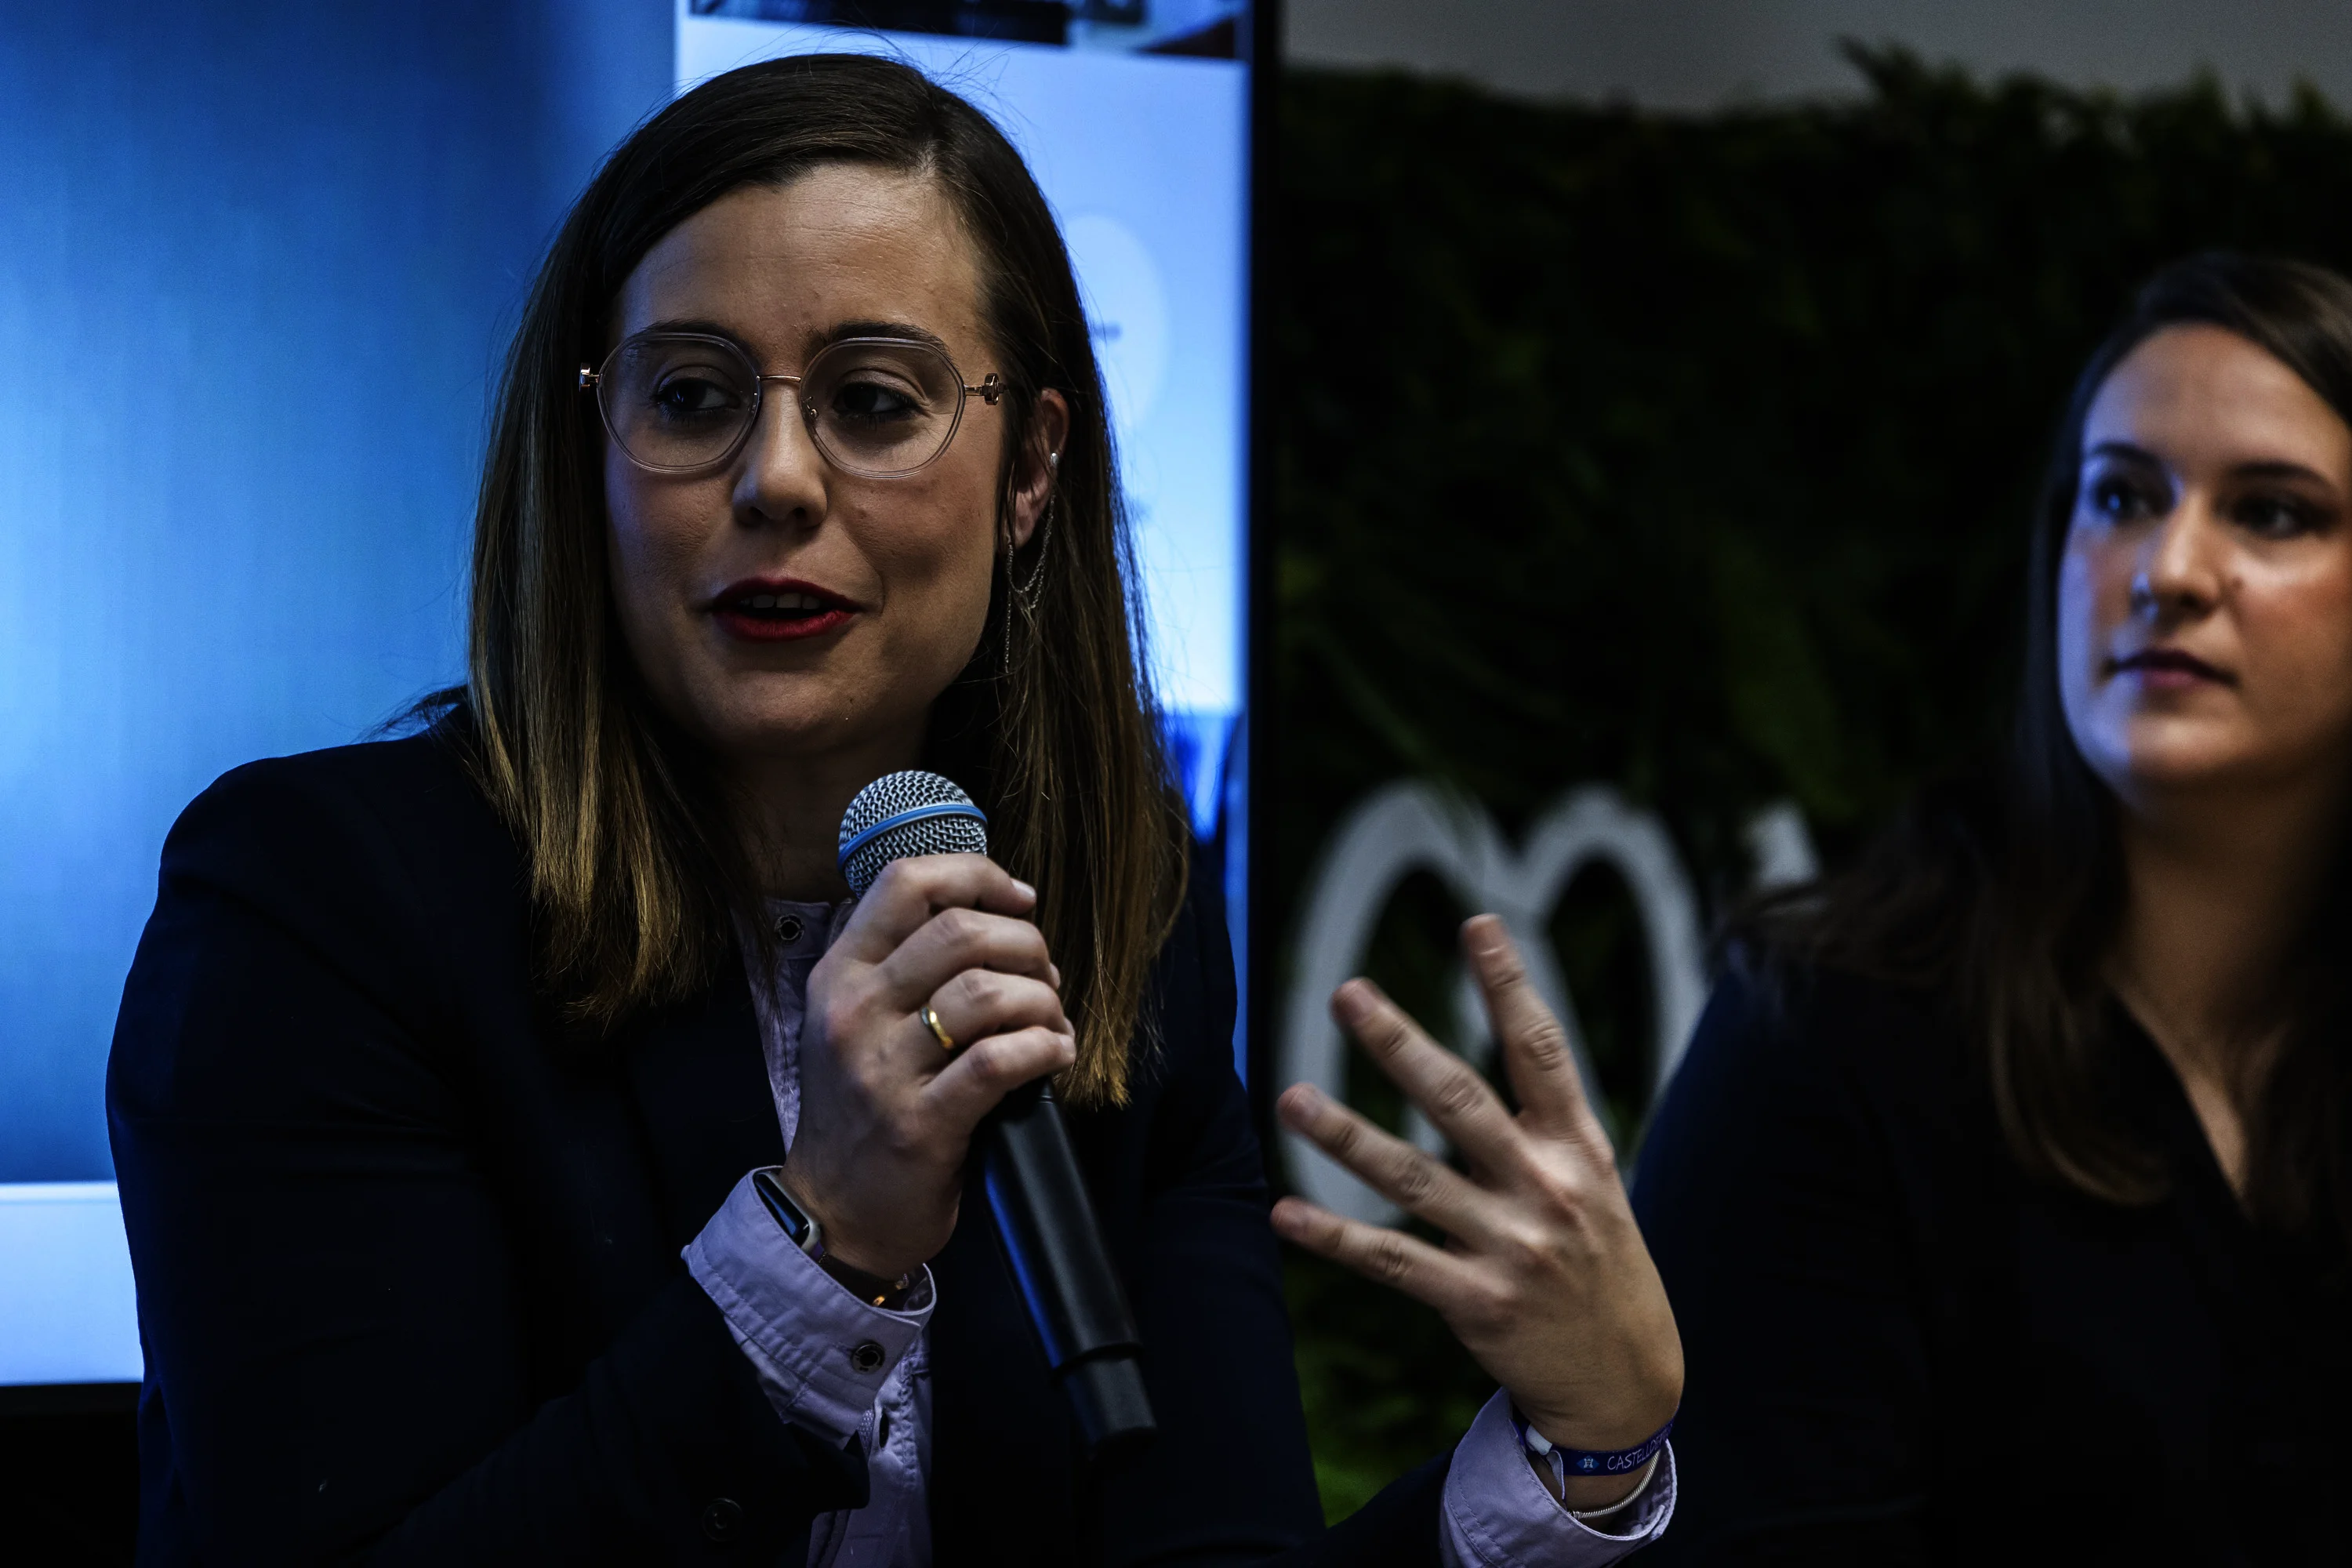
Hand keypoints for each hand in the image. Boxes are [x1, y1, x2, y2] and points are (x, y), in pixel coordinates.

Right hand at [786, 854, 1073, 1280]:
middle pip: (961, 931)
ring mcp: (883, 1069)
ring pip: (988, 993)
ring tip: (1052, 1022)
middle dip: (1027, 944)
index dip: (977, 875)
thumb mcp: (855, 1020)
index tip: (1019, 900)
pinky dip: (1044, 1049)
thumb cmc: (863, 1107)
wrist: (835, 1213)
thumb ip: (900, 961)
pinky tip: (1055, 1055)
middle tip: (1045, 975)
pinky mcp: (921, 1124)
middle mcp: (854, 1012)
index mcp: (839, 974)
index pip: (906, 882)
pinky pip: (999, 1061)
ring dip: (1043, 1000)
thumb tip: (990, 908)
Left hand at [1272, 915, 1682, 1507]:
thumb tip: (1492, 1044)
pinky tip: (1285, 1211)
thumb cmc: (1599, 1262)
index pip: (1541, 1050)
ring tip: (1291, 1098)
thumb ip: (1542, 1125)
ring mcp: (1510, 1247)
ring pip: (1412, 1179)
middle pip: (1460, 1102)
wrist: (1627, 1381)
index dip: (1509, 985)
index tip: (1477, 923)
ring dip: (1346, 1136)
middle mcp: (1546, 1188)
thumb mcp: (1593, 1183)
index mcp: (1579, 1149)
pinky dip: (1335, 1236)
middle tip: (1348, 993)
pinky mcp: (1476, 1303)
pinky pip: (1392, 1260)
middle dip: (1401, 1043)